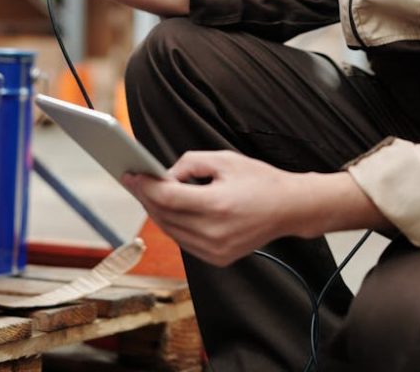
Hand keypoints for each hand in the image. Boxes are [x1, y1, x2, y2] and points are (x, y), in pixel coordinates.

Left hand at [121, 151, 382, 266]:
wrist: (289, 208)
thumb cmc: (259, 179)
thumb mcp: (224, 159)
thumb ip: (190, 164)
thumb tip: (165, 175)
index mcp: (217, 205)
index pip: (167, 198)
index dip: (145, 185)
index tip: (130, 173)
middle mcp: (214, 233)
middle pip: (165, 216)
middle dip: (146, 197)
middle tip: (134, 180)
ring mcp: (215, 251)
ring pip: (171, 231)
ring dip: (157, 212)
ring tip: (147, 193)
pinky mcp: (217, 259)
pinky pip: (185, 241)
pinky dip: (173, 224)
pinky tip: (168, 209)